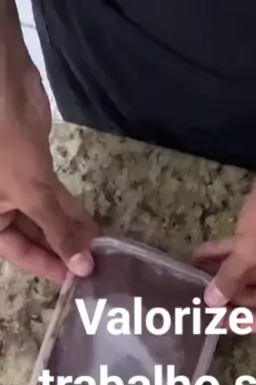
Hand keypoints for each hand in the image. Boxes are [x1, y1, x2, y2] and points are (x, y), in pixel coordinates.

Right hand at [0, 60, 97, 283]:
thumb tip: (82, 268)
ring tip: (99, 250)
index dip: (47, 267)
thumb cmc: (5, 146)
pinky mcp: (32, 170)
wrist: (3, 88)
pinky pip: (51, 198)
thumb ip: (58, 231)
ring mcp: (14, 188)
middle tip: (94, 266)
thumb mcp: (32, 194)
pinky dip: (69, 211)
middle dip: (62, 249)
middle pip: (31, 238)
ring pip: (44, 217)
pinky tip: (92, 226)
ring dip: (70, 231)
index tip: (76, 280)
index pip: (18, 254)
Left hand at [196, 133, 255, 334]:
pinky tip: (204, 252)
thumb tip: (213, 302)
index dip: (241, 322)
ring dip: (229, 272)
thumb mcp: (249, 250)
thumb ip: (229, 278)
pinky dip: (236, 254)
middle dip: (231, 295)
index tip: (214, 317)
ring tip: (195, 272)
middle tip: (199, 293)